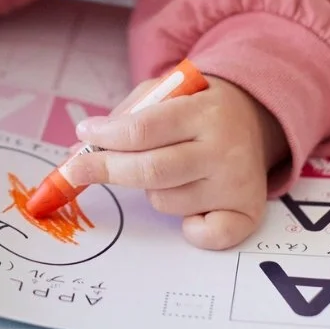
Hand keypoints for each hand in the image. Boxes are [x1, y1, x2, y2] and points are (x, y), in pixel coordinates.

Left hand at [66, 76, 287, 250]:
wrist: (253, 115)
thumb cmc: (195, 105)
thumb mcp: (163, 92)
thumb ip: (125, 116)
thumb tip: (81, 146)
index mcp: (202, 111)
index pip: (144, 129)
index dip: (106, 138)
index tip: (84, 138)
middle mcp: (224, 149)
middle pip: (151, 171)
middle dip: (107, 170)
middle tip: (76, 169)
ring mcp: (238, 184)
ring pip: (166, 201)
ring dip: (149, 190)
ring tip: (164, 169)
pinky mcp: (249, 212)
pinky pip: (207, 236)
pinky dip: (190, 229)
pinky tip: (189, 209)